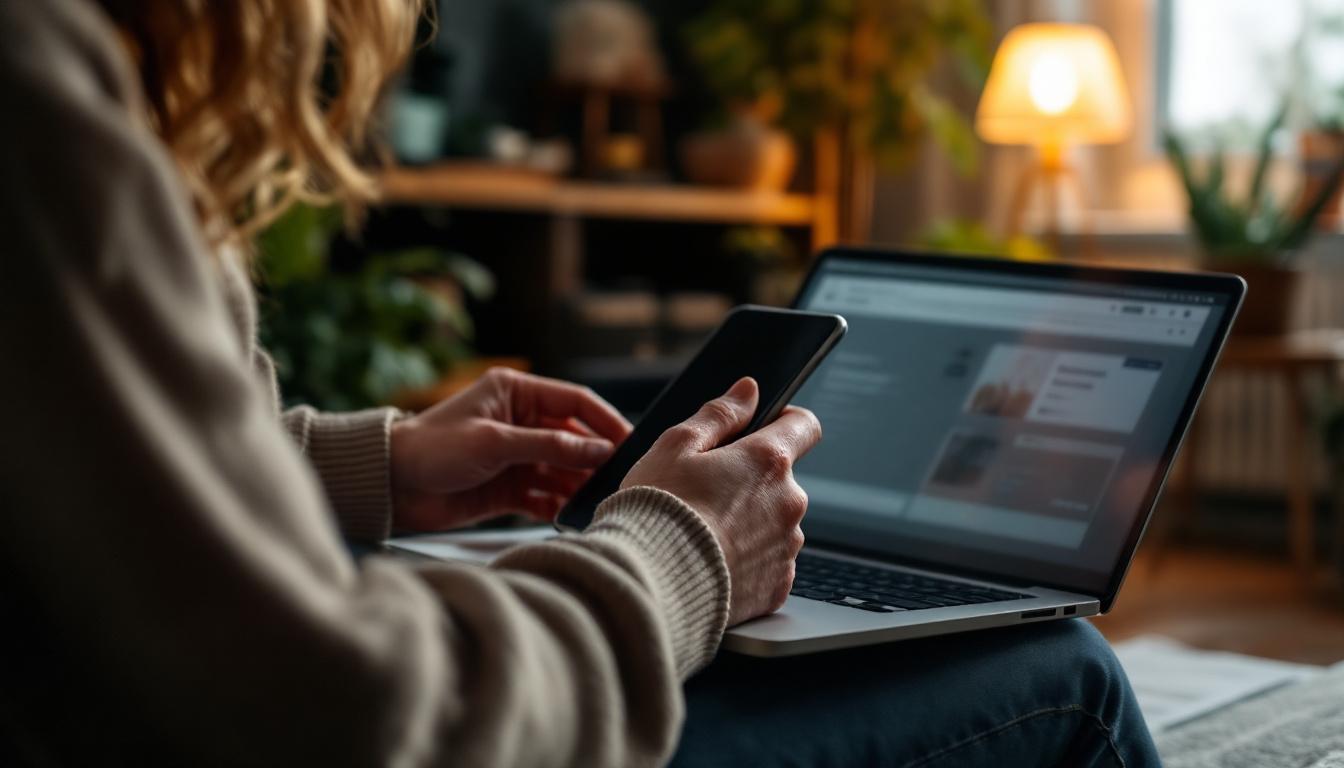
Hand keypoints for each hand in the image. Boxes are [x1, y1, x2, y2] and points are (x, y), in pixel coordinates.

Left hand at [390, 368, 631, 531]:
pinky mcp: (508, 489)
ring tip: (598, 500)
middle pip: (574, 437)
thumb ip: (550, 445)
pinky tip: (571, 515)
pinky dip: (558, 505)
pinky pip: (545, 495)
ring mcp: (515, 457)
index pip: (575, 401)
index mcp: (516, 393)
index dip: (605, 420)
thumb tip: (600, 450)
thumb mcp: (494, 441)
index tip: (630, 442)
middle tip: (619, 478)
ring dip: (579, 484)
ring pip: (562, 469)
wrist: (389, 486)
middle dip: (595, 458)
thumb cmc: (432, 448)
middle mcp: (519, 422)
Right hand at [622, 378, 820, 625]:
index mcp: (768, 461)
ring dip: (750, 523)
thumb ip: (719, 414)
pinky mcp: (777, 587)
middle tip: (704, 494)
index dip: (784, 421)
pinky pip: (768, 565)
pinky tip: (713, 564)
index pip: (803, 426)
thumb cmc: (657, 510)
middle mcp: (789, 503)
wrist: (650, 585)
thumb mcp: (676, 446)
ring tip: (703, 536)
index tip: (762, 428)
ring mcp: (786, 548)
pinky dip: (746, 561)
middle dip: (751, 482)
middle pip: (780, 480)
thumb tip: (748, 391)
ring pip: (774, 523)